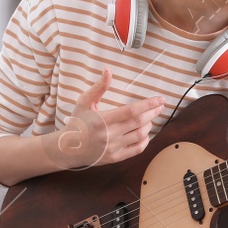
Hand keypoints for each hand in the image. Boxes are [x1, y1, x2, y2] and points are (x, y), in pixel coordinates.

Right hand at [48, 68, 166, 170]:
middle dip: (153, 112)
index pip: (131, 111)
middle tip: (159, 106)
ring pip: (140, 135)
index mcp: (102, 120)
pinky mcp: (115, 157)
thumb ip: (99, 87)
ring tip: (149, 118)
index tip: (160, 99)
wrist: (68, 149)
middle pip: (139, 122)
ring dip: (149, 125)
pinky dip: (145, 140)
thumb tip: (108, 70)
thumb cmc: (77, 122)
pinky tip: (145, 133)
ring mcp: (113, 147)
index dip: (148, 104)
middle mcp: (109, 135)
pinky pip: (137, 149)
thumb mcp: (84, 102)